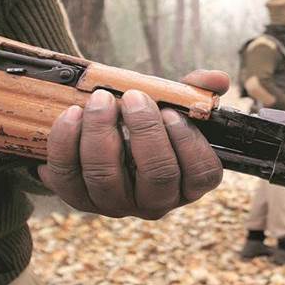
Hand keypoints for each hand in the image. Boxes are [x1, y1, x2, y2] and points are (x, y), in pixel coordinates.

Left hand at [38, 70, 229, 219]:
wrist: (104, 132)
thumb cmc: (148, 122)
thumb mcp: (174, 106)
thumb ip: (196, 91)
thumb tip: (218, 79)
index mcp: (189, 182)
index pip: (201, 173)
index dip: (187, 142)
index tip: (170, 111)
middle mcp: (156, 202)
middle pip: (158, 176)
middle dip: (146, 132)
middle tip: (135, 97)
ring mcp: (117, 205)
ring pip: (109, 178)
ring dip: (102, 133)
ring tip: (100, 99)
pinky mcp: (80, 199)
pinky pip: (69, 178)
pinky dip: (66, 144)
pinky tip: (71, 114)